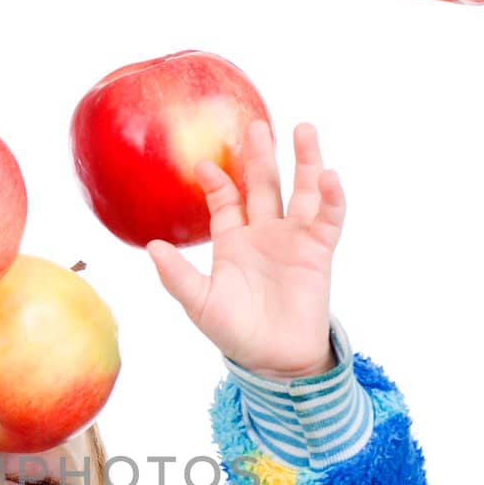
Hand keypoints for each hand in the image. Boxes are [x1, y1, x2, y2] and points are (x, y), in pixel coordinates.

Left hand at [147, 120, 344, 377]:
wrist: (274, 360)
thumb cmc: (236, 334)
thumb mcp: (200, 303)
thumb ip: (177, 276)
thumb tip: (152, 246)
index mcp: (233, 243)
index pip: (226, 202)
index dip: (217, 182)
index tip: (204, 164)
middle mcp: (263, 234)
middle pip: (263, 185)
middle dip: (260, 155)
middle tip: (256, 124)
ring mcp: (293, 239)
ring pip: (299, 191)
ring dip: (304, 161)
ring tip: (303, 128)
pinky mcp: (318, 250)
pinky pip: (327, 218)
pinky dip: (331, 197)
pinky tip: (329, 175)